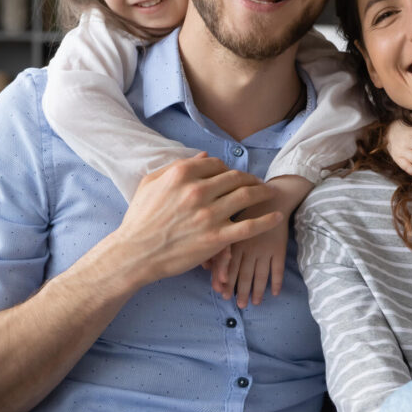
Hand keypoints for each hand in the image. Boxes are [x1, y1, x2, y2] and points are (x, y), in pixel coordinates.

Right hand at [113, 153, 281, 288]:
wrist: (134, 253)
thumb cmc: (139, 219)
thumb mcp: (151, 184)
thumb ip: (177, 167)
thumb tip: (203, 158)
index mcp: (182, 174)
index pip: (217, 164)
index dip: (228, 168)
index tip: (234, 176)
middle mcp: (198, 191)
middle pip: (236, 177)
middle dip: (251, 178)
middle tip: (258, 183)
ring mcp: (209, 214)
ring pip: (246, 197)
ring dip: (262, 193)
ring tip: (271, 193)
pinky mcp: (217, 238)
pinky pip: (249, 226)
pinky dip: (266, 220)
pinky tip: (277, 216)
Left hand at [216, 204, 289, 308]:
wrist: (272, 194)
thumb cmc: (245, 206)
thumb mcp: (227, 216)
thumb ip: (214, 237)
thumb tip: (205, 265)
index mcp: (233, 234)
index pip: (226, 260)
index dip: (223, 276)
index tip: (220, 290)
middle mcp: (248, 243)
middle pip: (242, 271)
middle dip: (237, 288)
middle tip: (233, 301)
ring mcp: (264, 246)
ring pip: (259, 273)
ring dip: (255, 290)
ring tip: (252, 303)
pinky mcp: (279, 246)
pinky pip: (278, 268)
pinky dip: (276, 281)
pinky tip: (275, 293)